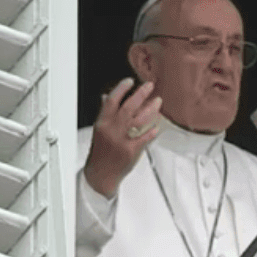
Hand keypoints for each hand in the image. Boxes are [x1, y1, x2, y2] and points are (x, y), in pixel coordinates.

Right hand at [84, 78, 162, 197]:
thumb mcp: (99, 130)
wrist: (100, 175)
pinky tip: (157, 125)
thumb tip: (108, 97)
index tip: (130, 81)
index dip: (121, 89)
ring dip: (150, 109)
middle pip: (128, 107)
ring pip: (139, 120)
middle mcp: (112, 130)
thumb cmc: (101, 153)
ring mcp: (122, 140)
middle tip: (150, 86)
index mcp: (102, 123)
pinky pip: (144, 137)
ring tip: (158, 102)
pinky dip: (152, 130)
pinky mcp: (131, 151)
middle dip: (140, 94)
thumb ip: (105, 114)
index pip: (111, 101)